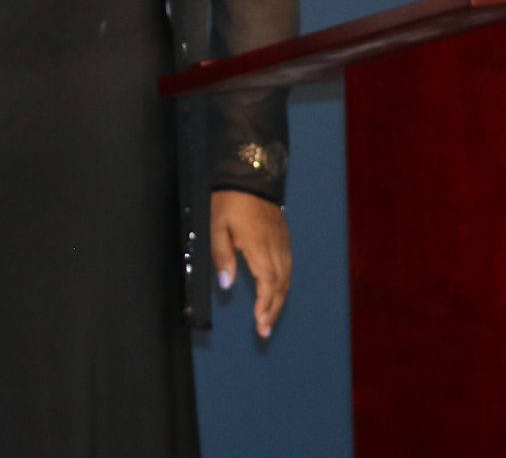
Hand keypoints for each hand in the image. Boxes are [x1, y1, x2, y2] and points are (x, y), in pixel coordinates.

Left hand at [211, 189, 291, 338]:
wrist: (250, 175)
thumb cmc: (230, 200)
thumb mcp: (217, 226)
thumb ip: (222, 255)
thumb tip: (227, 284)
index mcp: (259, 246)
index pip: (268, 281)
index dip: (266, 304)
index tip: (260, 321)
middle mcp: (276, 247)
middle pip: (280, 285)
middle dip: (273, 310)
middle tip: (264, 330)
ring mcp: (283, 243)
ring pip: (287, 278)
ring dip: (279, 301)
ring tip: (269, 319)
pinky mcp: (284, 239)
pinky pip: (288, 268)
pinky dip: (283, 286)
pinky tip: (277, 294)